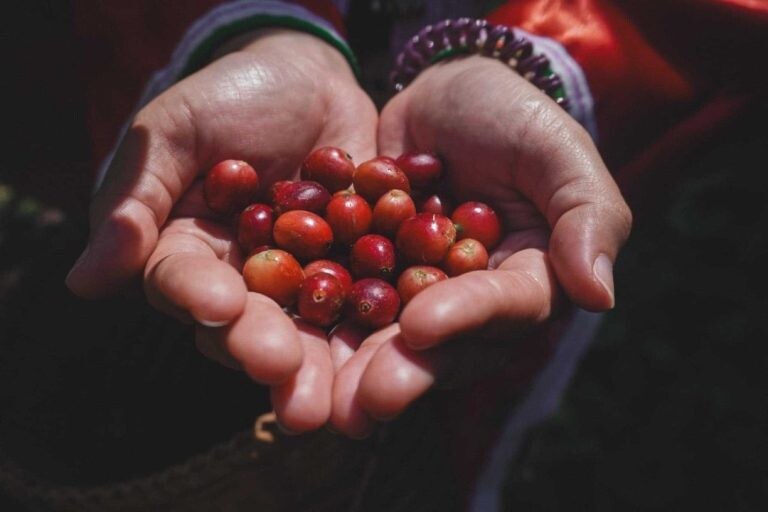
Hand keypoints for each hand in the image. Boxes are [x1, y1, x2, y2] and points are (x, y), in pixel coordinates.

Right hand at [65, 30, 377, 432]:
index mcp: (186, 252)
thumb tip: (83, 282)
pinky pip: (367, 301)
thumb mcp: (174, 130)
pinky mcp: (353, 274)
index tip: (219, 305)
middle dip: (263, 348)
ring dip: (322, 364)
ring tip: (340, 397)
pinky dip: (382, 323)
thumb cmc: (228, 95)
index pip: (182, 282)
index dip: (199, 295)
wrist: (308, 80)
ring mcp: (301, 282)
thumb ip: (135, 198)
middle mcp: (241, 281)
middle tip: (283, 373)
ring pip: (307, 330)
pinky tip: (401, 344)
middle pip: (247, 325)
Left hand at [331, 55, 631, 436]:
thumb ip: (586, 215)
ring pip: (384, 339)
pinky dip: (311, 321)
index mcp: (524, 280)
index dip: (465, 318)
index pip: (503, 308)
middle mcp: (467, 303)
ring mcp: (412, 296)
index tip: (422, 326)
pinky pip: (338, 302)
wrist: (441, 93)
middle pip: (441, 346)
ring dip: (350, 370)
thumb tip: (599, 296)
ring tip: (316, 399)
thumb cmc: (509, 115)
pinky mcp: (363, 278)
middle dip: (402, 372)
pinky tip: (279, 342)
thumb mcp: (555, 149)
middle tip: (362, 404)